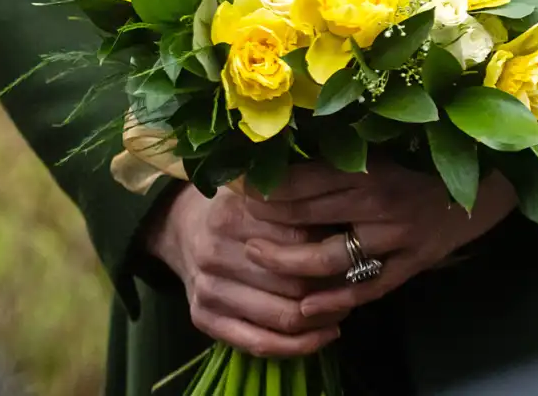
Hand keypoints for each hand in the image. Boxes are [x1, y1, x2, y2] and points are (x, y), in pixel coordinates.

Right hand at [143, 181, 348, 356]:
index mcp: (233, 215)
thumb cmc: (234, 205)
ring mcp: (208, 289)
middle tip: (356, 284)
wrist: (181, 227)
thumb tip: (345, 219)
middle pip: (293, 282)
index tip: (355, 252)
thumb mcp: (259, 191)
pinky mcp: (203, 318)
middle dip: (332, 288)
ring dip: (320, 319)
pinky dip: (297, 346)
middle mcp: (216, 253)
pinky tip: (322, 335)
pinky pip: (258, 343)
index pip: (299, 240)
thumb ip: (293, 202)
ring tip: (343, 308)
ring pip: (281, 316)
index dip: (332, 250)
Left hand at [243, 158, 517, 319]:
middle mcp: (378, 201)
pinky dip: (334, 300)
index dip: (264, 183)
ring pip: (329, 257)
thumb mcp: (384, 143)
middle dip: (265, 218)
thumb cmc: (427, 154)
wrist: (487, 178)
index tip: (235, 181)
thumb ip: (343, 149)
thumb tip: (286, 148)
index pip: (303, 177)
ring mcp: (395, 237)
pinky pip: (366, 288)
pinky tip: (306, 306)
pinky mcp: (410, 264)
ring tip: (256, 257)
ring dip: (287, 261)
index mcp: (370, 164)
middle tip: (233, 218)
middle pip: (307, 214)